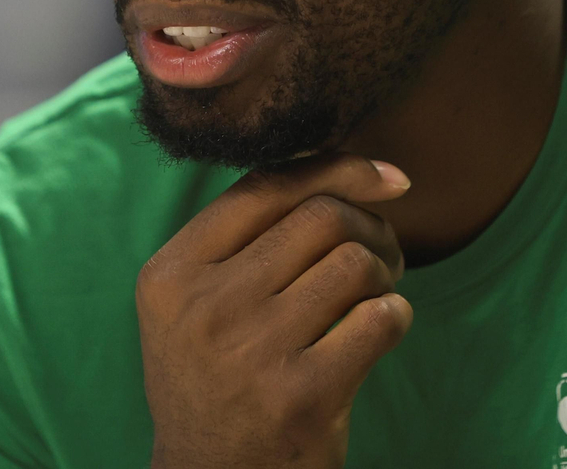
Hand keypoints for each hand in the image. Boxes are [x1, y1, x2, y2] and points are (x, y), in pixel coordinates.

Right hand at [136, 153, 413, 468]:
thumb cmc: (217, 378)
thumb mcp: (195, 305)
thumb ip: (247, 239)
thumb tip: (354, 172)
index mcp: (169, 274)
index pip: (264, 188)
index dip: (336, 168)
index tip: (390, 178)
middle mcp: (203, 308)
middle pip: (320, 217)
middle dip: (370, 227)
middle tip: (384, 256)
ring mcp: (252, 353)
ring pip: (355, 263)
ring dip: (386, 273)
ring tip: (378, 295)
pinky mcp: (303, 397)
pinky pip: (380, 320)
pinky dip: (396, 316)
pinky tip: (381, 330)